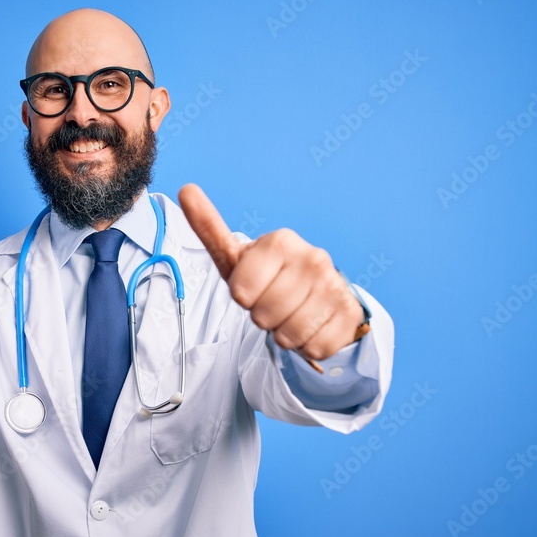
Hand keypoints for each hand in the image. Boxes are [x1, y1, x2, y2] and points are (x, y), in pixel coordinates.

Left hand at [178, 184, 364, 362]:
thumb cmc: (268, 277)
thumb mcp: (237, 256)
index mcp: (280, 242)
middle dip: (263, 318)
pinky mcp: (351, 312)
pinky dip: (307, 345)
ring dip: (285, 333)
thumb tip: (185, 189)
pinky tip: (312, 324)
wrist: (318, 294)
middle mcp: (312, 257)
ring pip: (289, 335)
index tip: (253, 287)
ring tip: (291, 314)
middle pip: (263, 316)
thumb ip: (210, 228)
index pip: (241, 292)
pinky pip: (314, 346)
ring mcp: (334, 285)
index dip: (243, 298)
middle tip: (273, 304)